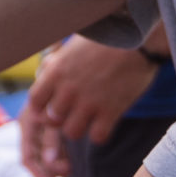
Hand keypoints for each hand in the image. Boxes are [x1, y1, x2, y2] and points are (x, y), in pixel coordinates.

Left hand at [19, 36, 160, 176]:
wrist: (141, 40)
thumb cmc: (106, 39)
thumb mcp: (73, 45)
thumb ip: (56, 62)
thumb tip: (43, 73)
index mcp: (58, 70)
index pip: (35, 101)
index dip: (41, 106)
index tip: (51, 105)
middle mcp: (70, 88)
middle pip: (52, 120)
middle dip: (60, 118)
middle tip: (72, 112)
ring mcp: (90, 101)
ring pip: (71, 133)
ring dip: (79, 128)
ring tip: (88, 119)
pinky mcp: (112, 111)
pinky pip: (97, 137)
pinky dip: (100, 134)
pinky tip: (105, 122)